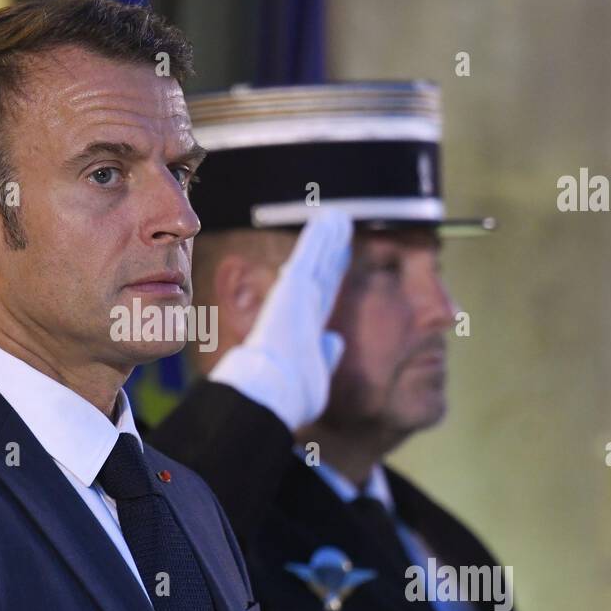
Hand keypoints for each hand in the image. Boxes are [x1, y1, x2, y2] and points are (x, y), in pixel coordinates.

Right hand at [210, 208, 352, 430]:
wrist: (271, 392)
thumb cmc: (290, 394)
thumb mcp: (317, 374)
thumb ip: (327, 354)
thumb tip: (337, 340)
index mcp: (304, 331)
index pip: (322, 297)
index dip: (331, 277)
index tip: (338, 261)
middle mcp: (300, 309)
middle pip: (322, 273)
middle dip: (332, 251)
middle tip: (340, 227)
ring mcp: (296, 296)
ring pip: (318, 259)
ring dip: (329, 237)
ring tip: (339, 216)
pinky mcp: (293, 286)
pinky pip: (311, 255)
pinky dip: (319, 237)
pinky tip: (329, 218)